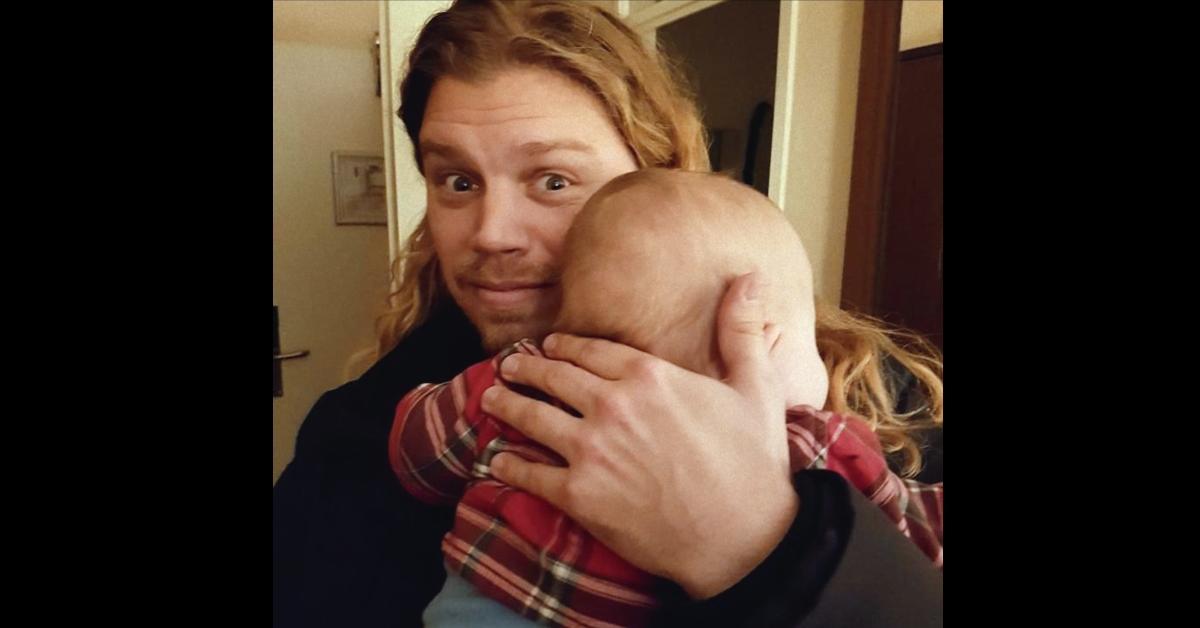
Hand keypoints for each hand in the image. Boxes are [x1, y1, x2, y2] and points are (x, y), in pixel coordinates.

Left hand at [482, 273, 798, 597]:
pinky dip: (508, 466)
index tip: (550, 345)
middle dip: (526, 369)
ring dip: (506, 405)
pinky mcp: (579, 494)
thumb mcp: (757, 387)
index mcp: (649, 375)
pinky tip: (495, 461)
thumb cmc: (753, 465)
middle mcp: (612, 405)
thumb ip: (741, 330)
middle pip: (554, 376)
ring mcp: (590, 450)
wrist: (744, 539)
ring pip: (532, 417)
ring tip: (490, 398)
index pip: (591, 349)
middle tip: (507, 365)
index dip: (565, 346)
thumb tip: (749, 277)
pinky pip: (530, 474)